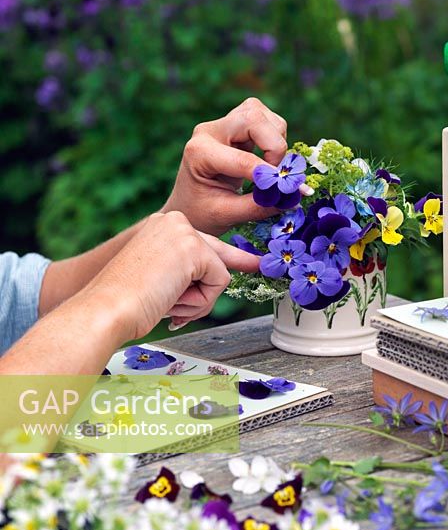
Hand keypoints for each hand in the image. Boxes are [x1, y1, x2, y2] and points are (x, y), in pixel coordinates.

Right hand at [86, 212, 258, 340]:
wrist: (107, 308)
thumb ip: (190, 273)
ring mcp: (185, 233)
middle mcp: (174, 222)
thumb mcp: (163, 279)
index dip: (227, 257)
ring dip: (200, 299)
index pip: (204, 242)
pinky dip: (201, 301)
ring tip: (167, 302)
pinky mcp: (194, 249)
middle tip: (258, 265)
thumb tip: (222, 276)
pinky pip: (220, 282)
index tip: (253, 261)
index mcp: (162, 227)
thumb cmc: (126, 302)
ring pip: (219, 273)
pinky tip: (173, 299)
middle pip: (217, 253)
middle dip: (234, 267)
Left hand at [162, 97, 288, 234]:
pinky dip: (275, 138)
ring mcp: (223, 123)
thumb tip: (295, 198)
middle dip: (274, 147)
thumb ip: (260, 206)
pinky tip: (267, 159)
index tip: (284, 190)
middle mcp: (210, 131)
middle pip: (254, 118)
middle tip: (275, 175)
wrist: (188, 204)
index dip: (268, 174)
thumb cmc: (202, 212)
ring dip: (276, 141)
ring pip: (262, 115)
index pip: (242, 158)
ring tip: (269, 169)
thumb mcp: (227, 215)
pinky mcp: (236, 122)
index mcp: (198, 152)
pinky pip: (266, 119)